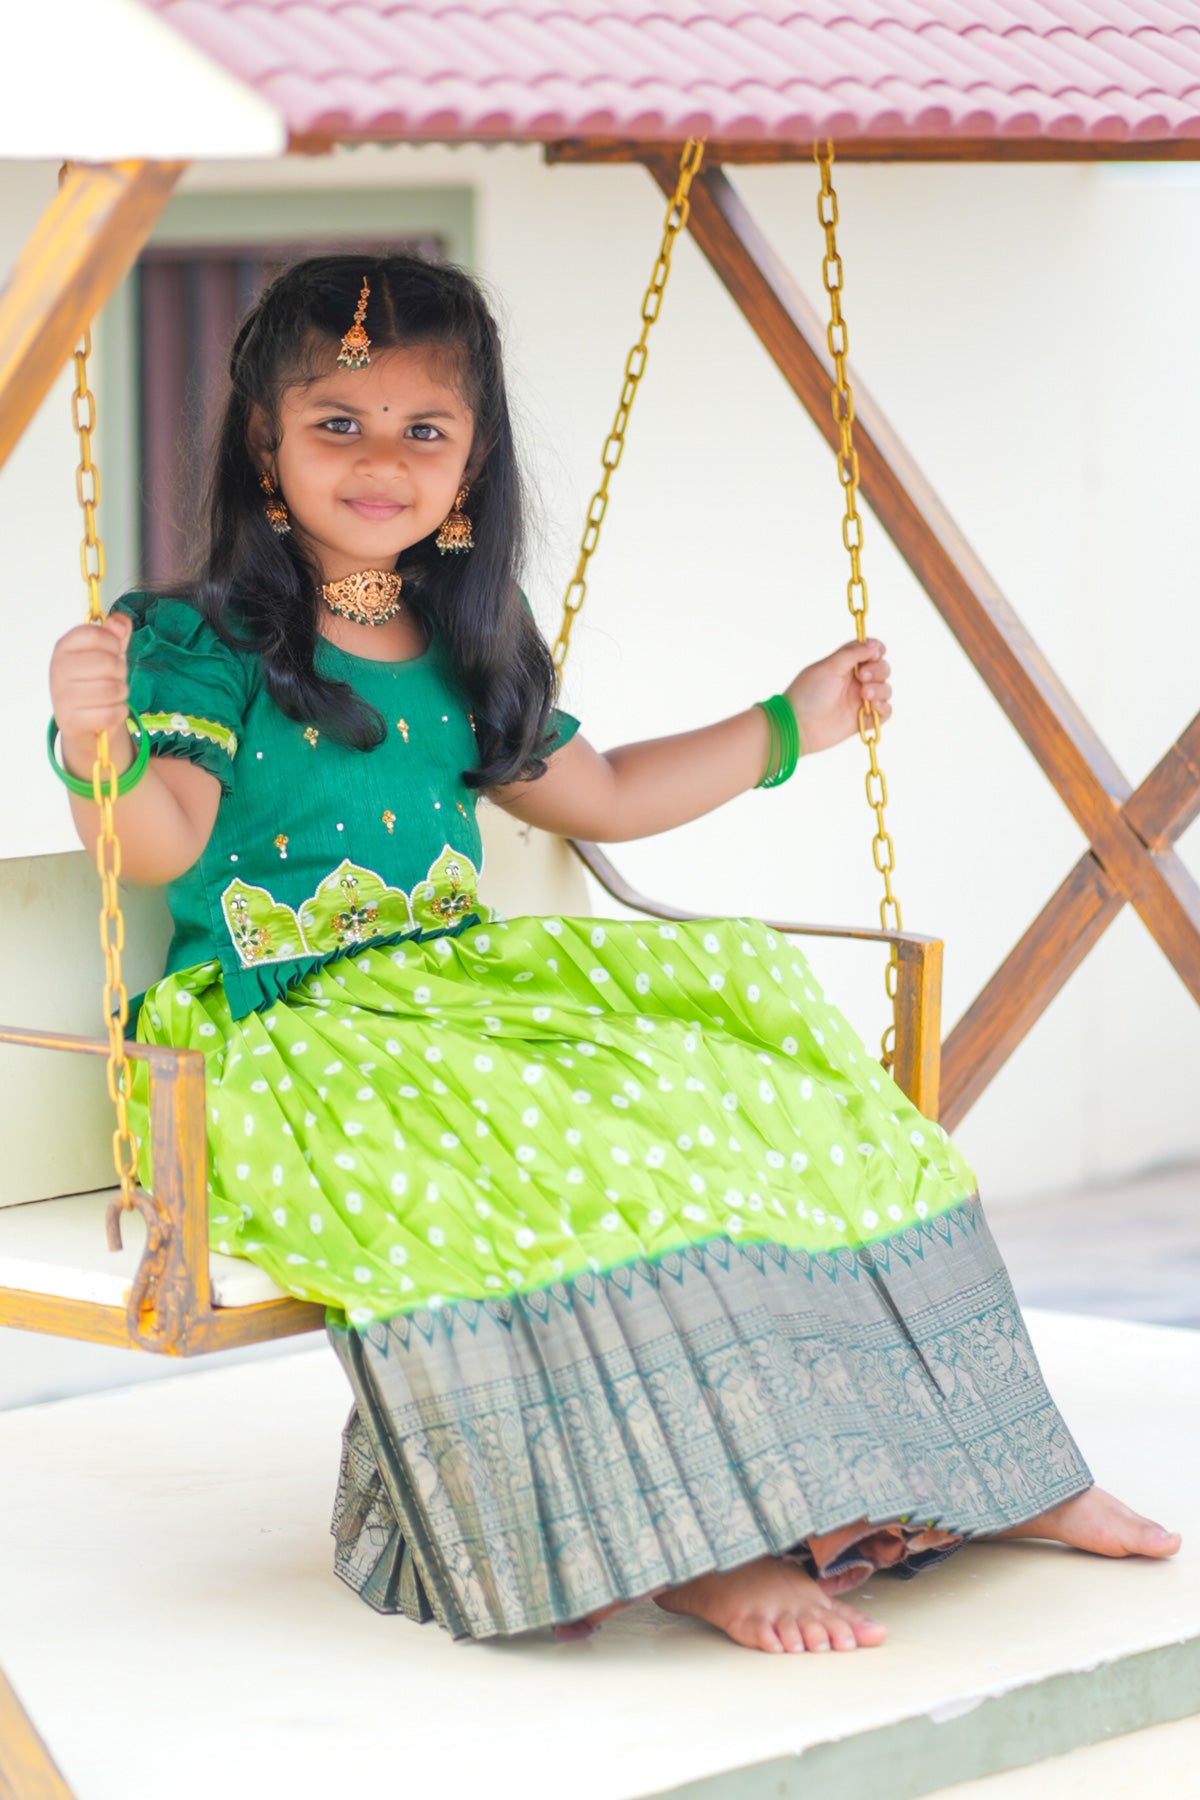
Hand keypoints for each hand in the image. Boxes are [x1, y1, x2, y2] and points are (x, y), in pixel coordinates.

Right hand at [49, 611, 134, 778]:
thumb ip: (116, 633)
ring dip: (121, 693)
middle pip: (107, 663)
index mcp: (64, 647)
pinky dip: (118, 712)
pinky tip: (108, 709)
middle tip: (114, 676)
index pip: (94, 635)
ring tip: (112, 694)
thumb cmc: (96, 680)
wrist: (84, 718)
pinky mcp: (70, 721)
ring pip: (112, 690)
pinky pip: (111, 713)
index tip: (113, 651)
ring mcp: (61, 696)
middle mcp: (58, 669)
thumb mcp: (108, 652)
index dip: (113, 643)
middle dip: (120, 671)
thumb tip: (120, 622)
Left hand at [785, 638, 891, 755]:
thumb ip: (852, 653)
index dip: (877, 650)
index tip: (873, 654)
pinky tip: (871, 706)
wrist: (799, 726)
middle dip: (878, 670)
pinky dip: (883, 707)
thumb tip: (874, 644)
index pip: (871, 651)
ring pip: (885, 689)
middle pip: (882, 668)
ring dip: (880, 689)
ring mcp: (860, 700)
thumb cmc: (808, 694)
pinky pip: (885, 711)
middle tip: (862, 676)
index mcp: (845, 665)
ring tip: (864, 694)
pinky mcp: (864, 719)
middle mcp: (855, 681)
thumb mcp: (829, 667)